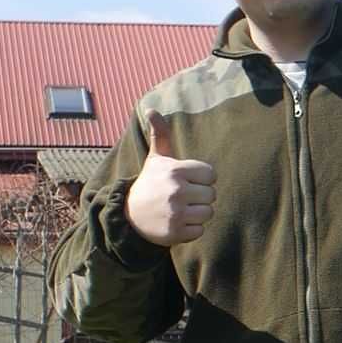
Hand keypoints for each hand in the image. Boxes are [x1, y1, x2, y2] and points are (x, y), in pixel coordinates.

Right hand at [125, 111, 216, 246]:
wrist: (129, 215)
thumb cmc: (150, 183)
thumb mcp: (156, 159)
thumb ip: (160, 134)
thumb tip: (151, 110)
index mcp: (175, 171)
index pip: (210, 174)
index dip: (201, 178)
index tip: (187, 181)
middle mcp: (176, 191)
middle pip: (211, 195)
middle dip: (200, 197)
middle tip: (182, 197)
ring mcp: (176, 213)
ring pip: (208, 213)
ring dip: (197, 213)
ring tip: (180, 209)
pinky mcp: (176, 232)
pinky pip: (200, 230)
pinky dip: (191, 229)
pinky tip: (176, 222)